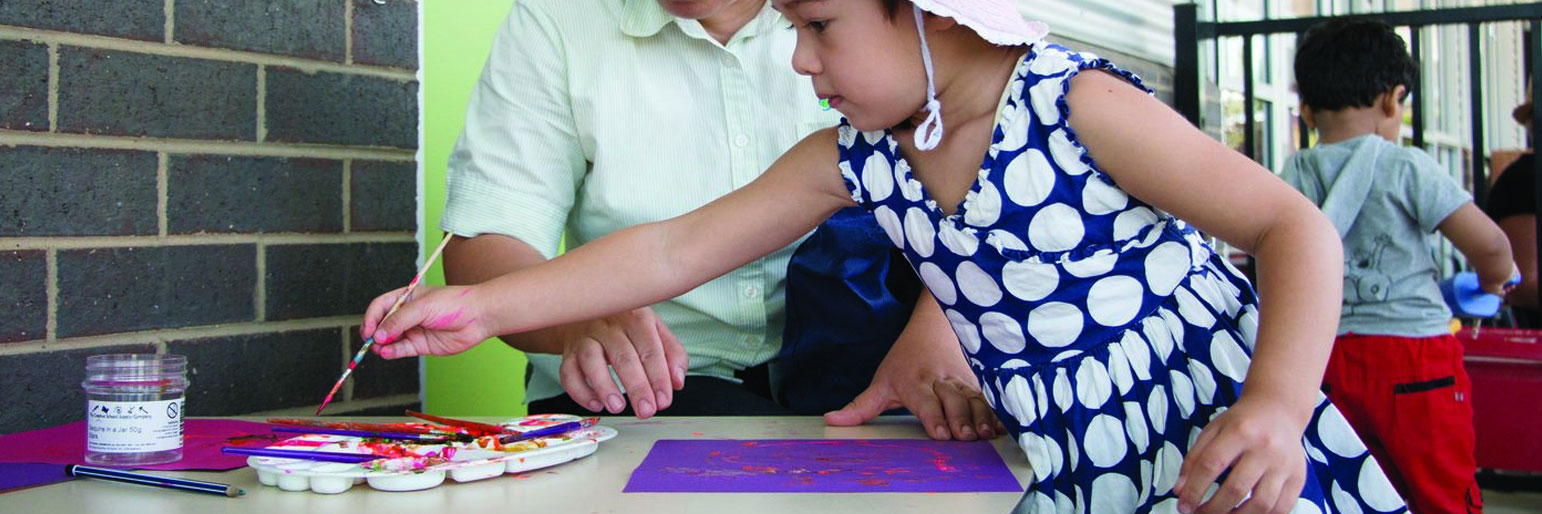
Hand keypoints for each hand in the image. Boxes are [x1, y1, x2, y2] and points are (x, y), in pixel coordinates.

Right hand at [363, 285, 489, 358]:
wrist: (478, 317)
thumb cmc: (453, 304)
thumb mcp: (423, 307)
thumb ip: (399, 320)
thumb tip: (378, 335)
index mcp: (405, 298)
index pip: (380, 306)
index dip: (370, 317)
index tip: (367, 330)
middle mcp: (407, 314)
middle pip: (382, 324)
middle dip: (374, 333)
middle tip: (370, 341)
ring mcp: (414, 330)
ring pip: (390, 340)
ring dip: (381, 345)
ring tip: (378, 348)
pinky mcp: (421, 345)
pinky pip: (401, 350)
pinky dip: (391, 353)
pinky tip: (386, 353)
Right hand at [554, 307, 687, 418]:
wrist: (589, 310)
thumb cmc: (627, 326)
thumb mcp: (655, 331)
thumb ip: (672, 354)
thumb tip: (677, 382)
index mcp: (637, 318)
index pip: (650, 350)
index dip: (658, 377)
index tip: (663, 401)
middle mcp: (609, 325)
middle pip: (623, 356)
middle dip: (637, 387)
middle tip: (646, 411)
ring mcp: (586, 337)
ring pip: (591, 360)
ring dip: (604, 386)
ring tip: (618, 407)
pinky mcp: (569, 351)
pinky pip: (568, 372)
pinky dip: (580, 391)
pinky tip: (596, 404)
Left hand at [824, 334, 1005, 440]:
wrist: (933, 325)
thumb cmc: (905, 359)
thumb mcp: (880, 380)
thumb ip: (861, 406)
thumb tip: (832, 420)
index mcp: (914, 382)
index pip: (925, 401)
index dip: (934, 416)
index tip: (941, 434)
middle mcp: (939, 380)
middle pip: (952, 400)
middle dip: (960, 418)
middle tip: (966, 437)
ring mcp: (961, 380)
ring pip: (973, 397)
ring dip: (982, 416)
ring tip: (987, 433)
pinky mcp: (977, 381)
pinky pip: (989, 395)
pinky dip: (998, 408)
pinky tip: (1005, 424)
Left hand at [1174, 399, 1308, 513]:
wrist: (1279, 410)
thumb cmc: (1241, 422)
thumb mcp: (1213, 430)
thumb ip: (1194, 458)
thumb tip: (1179, 491)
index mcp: (1240, 430)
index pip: (1211, 465)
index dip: (1194, 490)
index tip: (1183, 506)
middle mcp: (1266, 448)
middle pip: (1236, 488)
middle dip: (1213, 509)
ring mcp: (1285, 464)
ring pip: (1262, 504)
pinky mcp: (1298, 478)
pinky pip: (1282, 508)